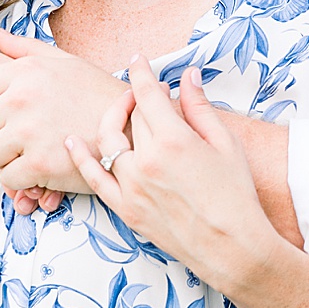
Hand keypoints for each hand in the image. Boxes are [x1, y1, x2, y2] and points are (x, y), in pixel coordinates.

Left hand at [0, 30, 125, 204]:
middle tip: (17, 140)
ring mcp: (29, 132)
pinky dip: (22, 180)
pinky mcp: (40, 163)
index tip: (4, 115)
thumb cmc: (99, 95)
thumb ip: (25, 49)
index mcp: (25, 72)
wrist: (135, 128)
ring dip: (4, 160)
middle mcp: (22, 98)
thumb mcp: (66, 62)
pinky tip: (41, 170)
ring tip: (28, 154)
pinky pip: (7, 178)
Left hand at [66, 60, 278, 290]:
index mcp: (173, 140)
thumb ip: (200, 107)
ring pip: (108, 141)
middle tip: (147, 93)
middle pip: (131, 116)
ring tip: (121, 111)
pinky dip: (81, 158)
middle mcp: (146, 162)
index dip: (142, 73)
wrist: (231, 247)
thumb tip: (188, 76)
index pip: (147, 95)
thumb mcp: (225, 144)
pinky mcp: (125, 209)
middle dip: (137, 98)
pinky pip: (93, 178)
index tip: (138, 60)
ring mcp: (132, 187)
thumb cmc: (236, 196)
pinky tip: (73, 141)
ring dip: (110, 119)